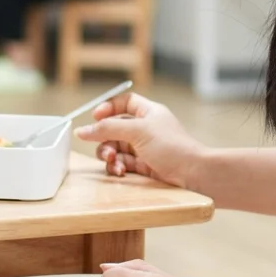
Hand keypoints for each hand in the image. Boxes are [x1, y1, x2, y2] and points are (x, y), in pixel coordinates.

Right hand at [76, 91, 202, 187]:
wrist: (193, 173)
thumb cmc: (172, 146)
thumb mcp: (138, 131)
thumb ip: (108, 129)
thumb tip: (82, 130)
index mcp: (148, 112)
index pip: (124, 102)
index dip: (108, 107)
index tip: (96, 117)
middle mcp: (145, 128)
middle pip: (114, 129)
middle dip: (105, 139)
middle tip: (106, 150)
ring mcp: (144, 148)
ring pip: (115, 148)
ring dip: (109, 155)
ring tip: (114, 163)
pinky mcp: (143, 166)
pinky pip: (122, 163)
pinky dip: (117, 166)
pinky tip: (120, 171)